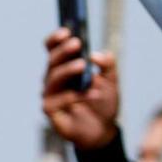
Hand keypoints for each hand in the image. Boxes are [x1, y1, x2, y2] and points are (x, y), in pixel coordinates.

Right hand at [41, 30, 120, 149]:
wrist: (102, 130)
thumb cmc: (102, 103)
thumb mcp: (111, 81)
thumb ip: (108, 65)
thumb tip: (97, 55)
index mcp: (64, 66)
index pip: (52, 48)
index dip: (56, 39)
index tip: (67, 31)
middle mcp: (53, 78)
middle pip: (52, 60)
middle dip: (63, 51)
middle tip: (77, 43)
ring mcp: (50, 94)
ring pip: (52, 78)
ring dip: (67, 70)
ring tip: (82, 65)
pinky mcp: (50, 110)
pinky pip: (57, 100)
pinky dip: (74, 96)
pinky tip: (92, 93)